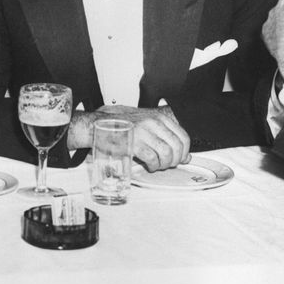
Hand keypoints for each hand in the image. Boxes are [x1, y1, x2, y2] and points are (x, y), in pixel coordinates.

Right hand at [69, 106, 189, 171]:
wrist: (99, 124)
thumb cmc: (122, 125)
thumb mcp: (147, 125)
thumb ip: (166, 138)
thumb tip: (184, 155)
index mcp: (159, 117)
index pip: (183, 137)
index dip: (184, 152)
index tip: (180, 159)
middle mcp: (154, 123)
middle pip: (177, 147)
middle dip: (175, 161)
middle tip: (167, 164)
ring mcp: (145, 132)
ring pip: (167, 154)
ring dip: (164, 165)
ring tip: (157, 166)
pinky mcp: (135, 143)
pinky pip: (153, 159)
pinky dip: (154, 166)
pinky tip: (149, 166)